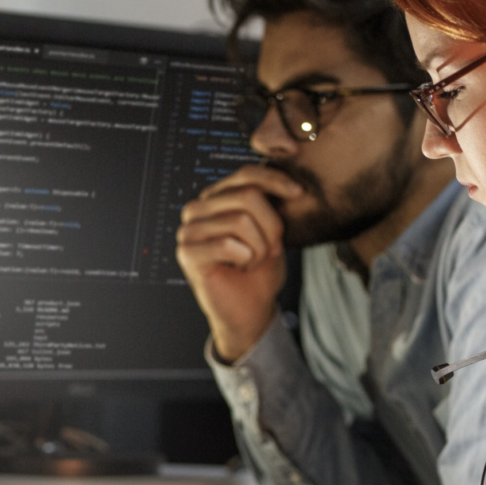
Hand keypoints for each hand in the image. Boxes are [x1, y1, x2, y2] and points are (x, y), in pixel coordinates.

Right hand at [176, 165, 302, 361]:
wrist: (252, 310)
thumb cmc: (261, 272)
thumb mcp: (272, 232)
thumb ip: (272, 204)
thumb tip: (290, 182)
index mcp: (218, 197)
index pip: (246, 174)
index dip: (275, 179)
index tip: (299, 193)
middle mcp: (199, 208)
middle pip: (248, 196)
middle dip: (271, 226)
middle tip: (270, 249)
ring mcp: (189, 229)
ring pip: (240, 220)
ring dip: (259, 247)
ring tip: (252, 261)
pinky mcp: (187, 252)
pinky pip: (228, 244)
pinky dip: (244, 259)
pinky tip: (239, 268)